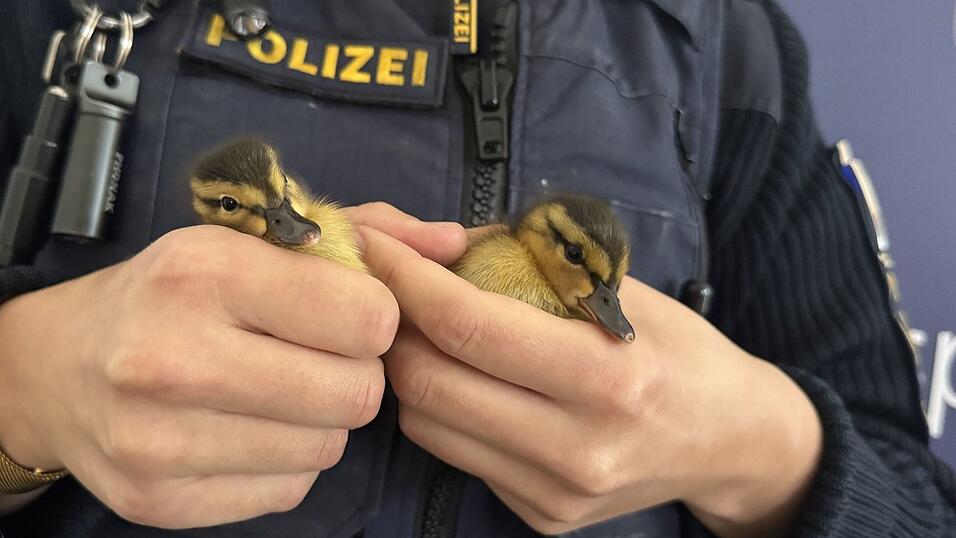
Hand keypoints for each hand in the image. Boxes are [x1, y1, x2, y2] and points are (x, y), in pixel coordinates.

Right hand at [0, 204, 463, 528]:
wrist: (61, 366)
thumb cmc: (176, 291)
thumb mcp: (257, 237)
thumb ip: (366, 231)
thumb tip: (457, 243)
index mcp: (206, 272)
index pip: (367, 318)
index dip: (374, 317)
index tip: (348, 313)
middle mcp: (174, 357)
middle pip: (356, 394)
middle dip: (354, 374)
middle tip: (318, 357)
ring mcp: (160, 439)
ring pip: (327, 448)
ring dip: (321, 419)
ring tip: (278, 388)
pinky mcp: (160, 500)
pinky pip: (289, 490)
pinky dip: (286, 462)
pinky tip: (249, 428)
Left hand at [362, 226, 822, 536]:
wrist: (732, 443)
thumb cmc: (681, 349)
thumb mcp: (623, 287)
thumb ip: (531, 262)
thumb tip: (439, 243)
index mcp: (607, 377)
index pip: (469, 326)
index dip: (408, 279)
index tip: (378, 247)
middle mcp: (577, 448)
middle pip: (429, 384)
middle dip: (394, 327)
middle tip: (394, 290)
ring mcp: (555, 494)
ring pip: (429, 425)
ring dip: (411, 369)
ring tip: (431, 333)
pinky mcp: (541, 517)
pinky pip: (459, 455)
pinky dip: (447, 409)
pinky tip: (474, 383)